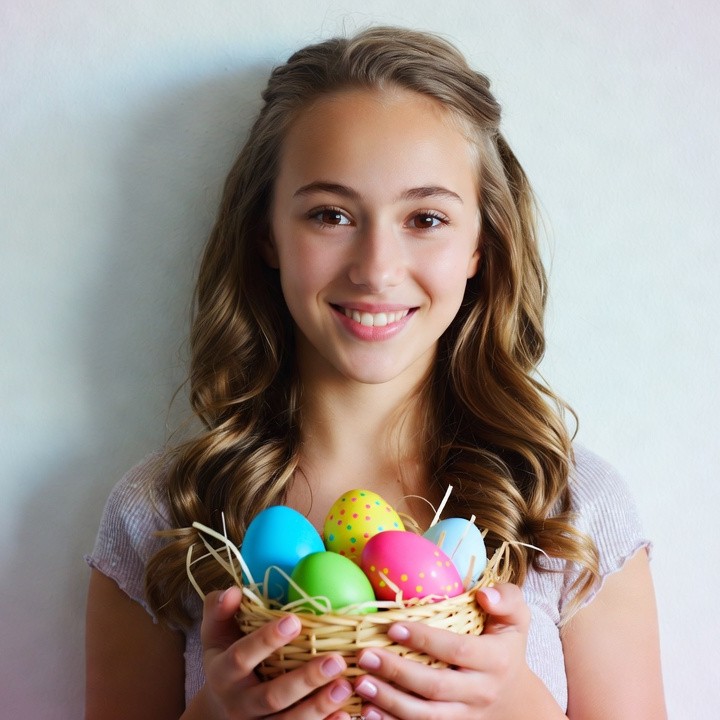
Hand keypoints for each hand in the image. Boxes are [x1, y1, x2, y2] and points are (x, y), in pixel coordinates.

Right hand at [201, 587, 352, 718]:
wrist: (218, 710)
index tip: (295, 620)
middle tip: (336, 661)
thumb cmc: (225, 657)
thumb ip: (219, 610)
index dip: (267, 640)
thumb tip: (233, 590)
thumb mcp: (215, 633)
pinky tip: (345, 714)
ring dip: (318, 707)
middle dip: (305, 680)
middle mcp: (239, 704)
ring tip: (345, 686)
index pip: (242, 657)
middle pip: (272, 697)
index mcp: (223, 674)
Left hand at [353, 583, 554, 719]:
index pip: (456, 650)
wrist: (515, 698)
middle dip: (397, 672)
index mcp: (495, 660)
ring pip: (425, 716)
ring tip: (360, 683)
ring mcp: (465, 716)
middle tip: (365, 656)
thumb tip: (485, 594)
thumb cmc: (505, 646)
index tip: (392, 627)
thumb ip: (507, 599)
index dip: (424, 639)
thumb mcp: (515, 618)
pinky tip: (367, 711)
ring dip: (389, 701)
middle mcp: (480, 692)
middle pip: (435, 687)